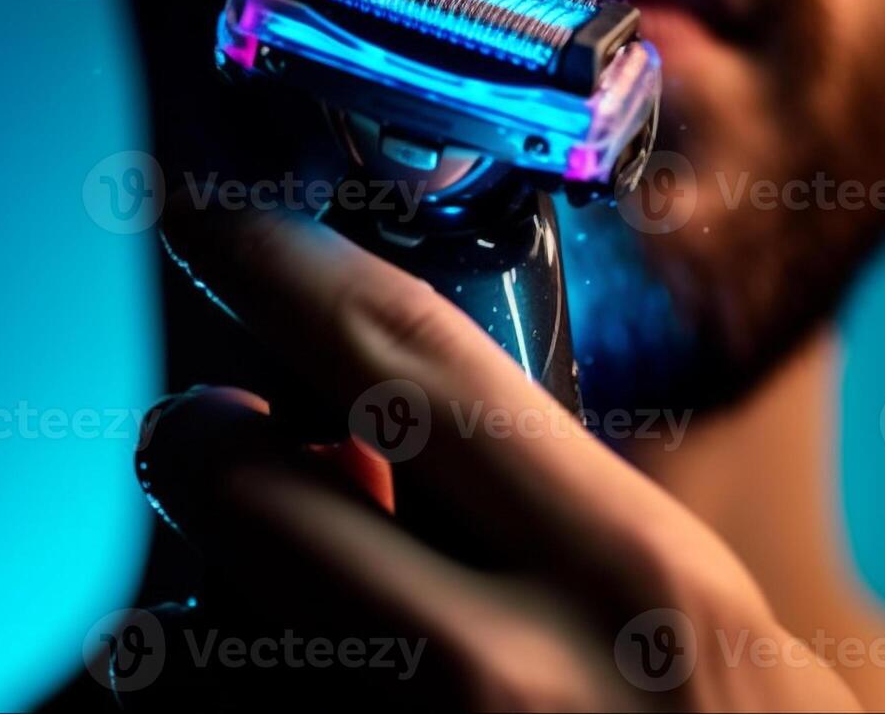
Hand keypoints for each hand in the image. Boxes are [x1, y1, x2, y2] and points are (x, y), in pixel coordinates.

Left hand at [133, 207, 860, 710]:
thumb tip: (357, 432)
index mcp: (626, 569)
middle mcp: (507, 672)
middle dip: (196, 436)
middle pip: (245, 490)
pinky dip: (235, 678)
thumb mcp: (688, 600)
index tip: (217, 216)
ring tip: (278, 578)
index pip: (411, 360)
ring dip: (209, 587)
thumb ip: (551, 506)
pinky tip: (300, 675)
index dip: (284, 266)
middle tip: (208, 423)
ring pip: (200, 639)